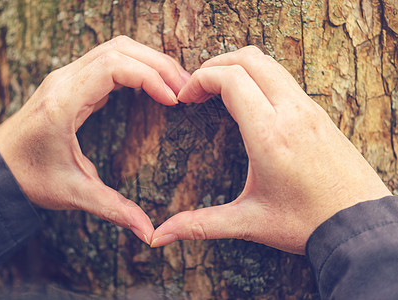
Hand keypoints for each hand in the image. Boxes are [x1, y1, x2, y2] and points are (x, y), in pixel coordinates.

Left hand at [0, 36, 189, 244]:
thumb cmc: (29, 177)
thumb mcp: (73, 194)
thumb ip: (114, 210)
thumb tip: (149, 233)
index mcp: (63, 102)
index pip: (113, 67)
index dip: (149, 77)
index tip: (173, 100)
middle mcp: (64, 80)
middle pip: (119, 49)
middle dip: (158, 64)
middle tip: (186, 88)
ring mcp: (67, 76)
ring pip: (116, 48)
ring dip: (149, 61)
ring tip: (175, 84)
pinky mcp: (72, 81)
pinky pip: (109, 59)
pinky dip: (136, 66)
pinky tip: (153, 86)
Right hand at [150, 46, 390, 253]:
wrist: (359, 224)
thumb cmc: (307, 223)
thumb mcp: (249, 222)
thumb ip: (200, 225)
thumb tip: (161, 236)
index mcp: (269, 134)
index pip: (230, 78)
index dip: (200, 79)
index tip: (186, 98)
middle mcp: (291, 112)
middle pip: (248, 59)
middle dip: (215, 65)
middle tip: (197, 88)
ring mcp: (308, 109)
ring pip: (269, 63)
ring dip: (239, 67)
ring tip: (219, 90)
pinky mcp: (318, 114)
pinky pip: (284, 78)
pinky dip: (259, 76)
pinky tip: (249, 102)